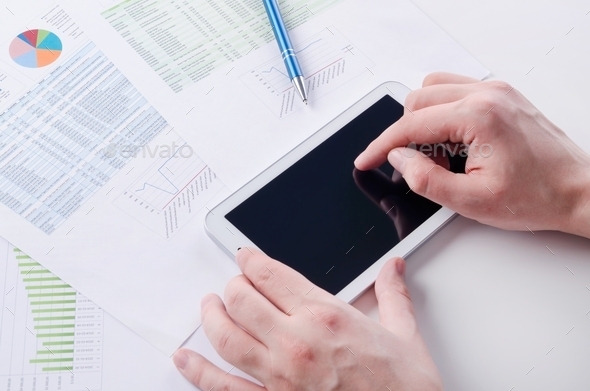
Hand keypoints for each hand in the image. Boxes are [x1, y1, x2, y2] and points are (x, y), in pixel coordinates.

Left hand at [173, 248, 441, 390]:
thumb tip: (394, 267)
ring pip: (226, 337)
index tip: (246, 257)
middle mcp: (297, 343)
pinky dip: (198, 372)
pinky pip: (222, 387)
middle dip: (234, 285)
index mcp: (326, 317)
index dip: (251, 260)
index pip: (270, 274)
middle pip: (241, 299)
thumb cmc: (405, 389)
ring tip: (209, 306)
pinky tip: (184, 360)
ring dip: (211, 316)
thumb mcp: (403, 334)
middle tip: (236, 283)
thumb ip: (392, 294)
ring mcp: (279, 377)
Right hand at [355, 73, 589, 236]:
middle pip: (417, 101)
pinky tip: (451, 138)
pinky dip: (441, 110)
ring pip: (432, 89)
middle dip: (405, 135)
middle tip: (416, 166)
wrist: (577, 191)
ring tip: (438, 153)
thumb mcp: (471, 201)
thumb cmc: (537, 196)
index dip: (381, 145)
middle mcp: (487, 95)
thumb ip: (425, 179)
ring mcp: (496, 91)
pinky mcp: (501, 94)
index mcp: (479, 117)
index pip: (411, 125)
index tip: (366, 160)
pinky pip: (454, 89)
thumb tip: (399, 158)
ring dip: (422, 119)